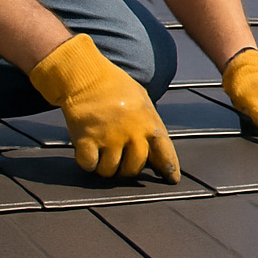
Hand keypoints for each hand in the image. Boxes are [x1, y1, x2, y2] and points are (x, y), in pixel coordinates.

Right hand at [29, 34, 180, 182]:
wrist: (86, 76)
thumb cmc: (115, 88)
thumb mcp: (142, 101)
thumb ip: (150, 125)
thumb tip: (156, 153)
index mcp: (148, 122)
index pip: (164, 151)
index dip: (169, 168)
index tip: (171, 180)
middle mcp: (131, 133)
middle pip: (134, 167)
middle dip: (128, 170)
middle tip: (121, 163)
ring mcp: (108, 138)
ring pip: (110, 171)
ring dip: (106, 168)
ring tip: (103, 156)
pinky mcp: (86, 140)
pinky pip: (89, 165)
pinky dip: (88, 163)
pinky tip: (89, 153)